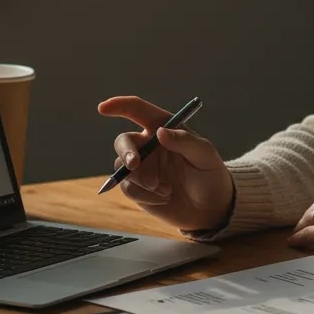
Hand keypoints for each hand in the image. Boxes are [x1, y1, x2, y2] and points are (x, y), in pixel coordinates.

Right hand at [97, 95, 233, 232]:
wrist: (210, 208)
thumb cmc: (209, 175)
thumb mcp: (205, 156)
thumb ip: (185, 141)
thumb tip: (161, 132)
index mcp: (163, 128)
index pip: (137, 110)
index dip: (119, 106)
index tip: (104, 108)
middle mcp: (148, 144)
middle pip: (124, 141)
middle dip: (126, 152)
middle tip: (135, 164)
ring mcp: (142, 167)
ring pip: (123, 167)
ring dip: (142, 180)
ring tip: (166, 189)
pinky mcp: (138, 188)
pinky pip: (128, 188)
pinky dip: (145, 195)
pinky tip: (165, 197)